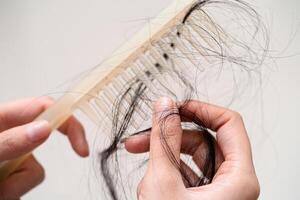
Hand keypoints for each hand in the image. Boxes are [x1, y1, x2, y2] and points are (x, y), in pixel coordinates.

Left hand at [0, 97, 88, 199]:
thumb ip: (11, 140)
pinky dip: (14, 191)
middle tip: (78, 154)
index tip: (81, 146)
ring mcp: (14, 154)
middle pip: (45, 136)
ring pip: (36, 168)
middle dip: (46, 152)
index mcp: (3, 117)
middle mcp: (12, 133)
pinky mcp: (14, 172)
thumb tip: (44, 128)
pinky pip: (28, 181)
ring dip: (18, 184)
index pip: (43, 107)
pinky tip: (1, 192)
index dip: (67, 121)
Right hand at [124, 97, 259, 199]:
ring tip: (139, 155)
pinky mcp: (202, 197)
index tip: (177, 106)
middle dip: (171, 133)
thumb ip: (162, 139)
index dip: (201, 109)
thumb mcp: (163, 183)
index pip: (229, 124)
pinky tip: (150, 177)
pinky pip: (186, 171)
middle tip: (146, 131)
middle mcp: (233, 184)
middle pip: (205, 139)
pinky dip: (167, 169)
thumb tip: (165, 107)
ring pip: (192, 156)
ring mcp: (217, 191)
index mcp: (239, 179)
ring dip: (164, 152)